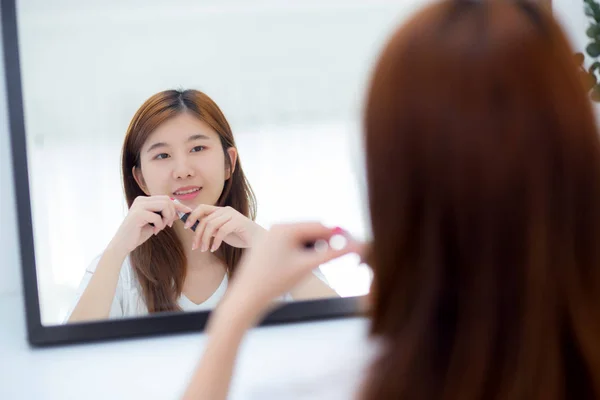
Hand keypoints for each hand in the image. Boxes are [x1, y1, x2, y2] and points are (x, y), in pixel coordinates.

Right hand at [108, 195, 191, 254]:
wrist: (123, 244)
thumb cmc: (139, 233)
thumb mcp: (155, 222)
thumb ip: (165, 215)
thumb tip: (181, 210)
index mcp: (144, 200)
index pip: (166, 198)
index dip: (178, 205)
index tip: (188, 211)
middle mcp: (141, 200)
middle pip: (167, 200)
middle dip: (172, 213)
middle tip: (168, 224)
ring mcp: (139, 206)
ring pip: (164, 205)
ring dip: (166, 218)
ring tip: (161, 227)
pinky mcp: (138, 214)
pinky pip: (157, 216)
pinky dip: (159, 225)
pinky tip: (154, 230)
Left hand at [184, 205, 264, 251]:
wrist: (258, 240)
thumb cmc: (240, 236)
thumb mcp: (221, 232)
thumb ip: (211, 229)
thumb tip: (196, 231)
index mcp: (220, 210)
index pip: (202, 208)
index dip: (192, 216)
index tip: (186, 227)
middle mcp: (225, 210)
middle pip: (204, 220)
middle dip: (197, 234)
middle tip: (196, 247)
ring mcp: (232, 215)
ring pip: (211, 225)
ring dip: (205, 239)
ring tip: (205, 249)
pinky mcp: (238, 222)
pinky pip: (221, 231)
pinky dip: (216, 241)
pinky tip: (214, 249)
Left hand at [224, 223, 362, 316]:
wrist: (246, 299)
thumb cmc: (274, 282)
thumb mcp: (307, 266)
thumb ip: (332, 254)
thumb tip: (356, 247)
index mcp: (285, 228)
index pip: (320, 226)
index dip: (338, 236)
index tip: (354, 246)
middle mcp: (276, 228)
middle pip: (311, 230)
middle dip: (326, 242)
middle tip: (342, 254)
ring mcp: (270, 237)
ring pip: (301, 239)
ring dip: (314, 249)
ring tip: (319, 263)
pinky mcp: (267, 248)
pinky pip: (291, 246)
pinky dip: (301, 253)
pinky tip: (303, 267)